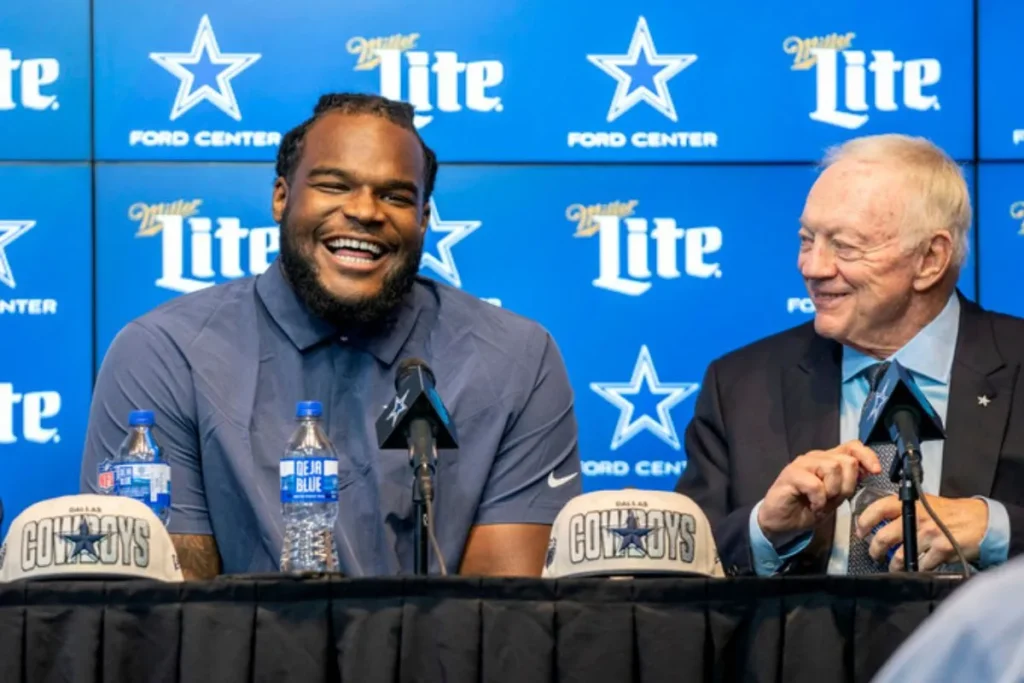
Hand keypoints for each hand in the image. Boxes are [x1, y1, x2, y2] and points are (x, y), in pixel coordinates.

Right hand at [757, 440, 880, 546]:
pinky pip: (815, 484)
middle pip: (846, 461)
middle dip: (847, 485)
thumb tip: (868, 472)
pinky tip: (813, 505)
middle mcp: (816, 457)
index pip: (852, 446)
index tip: (875, 472)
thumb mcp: (835, 498)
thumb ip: (849, 483)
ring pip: (832, 468)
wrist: (782, 522)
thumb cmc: (806, 508)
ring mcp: (802, 464)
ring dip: (832, 491)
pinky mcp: (790, 474)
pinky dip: (818, 499)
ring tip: (822, 502)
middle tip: (835, 499)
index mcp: (828, 460)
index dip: (867, 456)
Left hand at [855, 495, 987, 570]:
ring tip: (893, 566)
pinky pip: (921, 564)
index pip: (878, 509)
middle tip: (874, 554)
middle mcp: (917, 518)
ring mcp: (928, 535)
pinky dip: (918, 568)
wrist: (979, 521)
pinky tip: (918, 567)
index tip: (860, 531)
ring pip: (900, 556)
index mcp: (910, 504)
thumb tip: (881, 521)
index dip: (864, 521)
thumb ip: (904, 510)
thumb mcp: (924, 503)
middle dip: (874, 550)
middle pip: (884, 537)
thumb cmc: (951, 512)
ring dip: (893, 565)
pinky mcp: (940, 550)